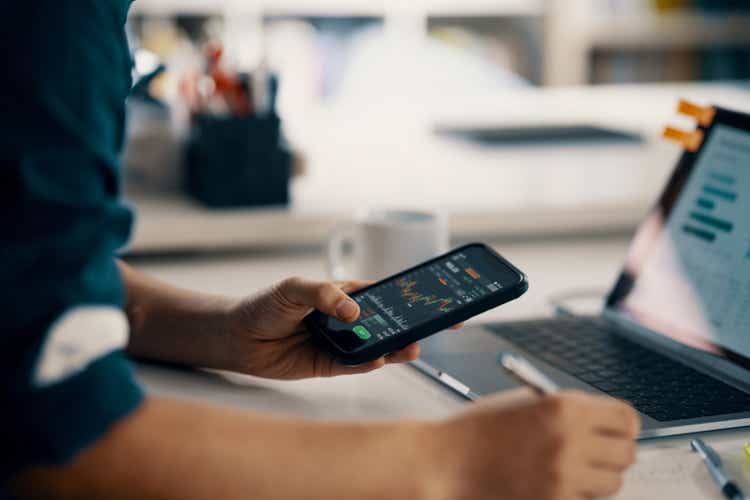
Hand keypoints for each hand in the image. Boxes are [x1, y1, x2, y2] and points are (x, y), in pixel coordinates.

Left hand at [225, 277, 422, 378]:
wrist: (239, 337)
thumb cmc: (266, 305)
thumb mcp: (295, 288)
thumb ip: (325, 295)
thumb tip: (354, 312)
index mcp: (345, 295)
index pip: (384, 295)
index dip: (409, 297)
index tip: (434, 300)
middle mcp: (347, 320)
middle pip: (386, 323)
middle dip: (411, 326)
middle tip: (434, 328)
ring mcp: (340, 343)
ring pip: (375, 347)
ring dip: (394, 348)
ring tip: (411, 348)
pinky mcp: (329, 365)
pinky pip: (353, 365)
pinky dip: (367, 363)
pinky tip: (378, 360)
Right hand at [431, 389, 639, 499]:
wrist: (448, 461)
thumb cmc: (481, 429)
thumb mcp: (526, 404)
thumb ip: (568, 411)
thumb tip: (605, 425)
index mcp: (564, 407)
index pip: (627, 419)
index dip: (622, 426)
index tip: (614, 431)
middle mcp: (570, 440)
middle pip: (627, 454)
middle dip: (613, 453)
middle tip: (595, 452)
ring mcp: (564, 476)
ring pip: (612, 483)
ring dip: (597, 478)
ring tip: (569, 469)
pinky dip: (576, 494)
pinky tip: (551, 483)